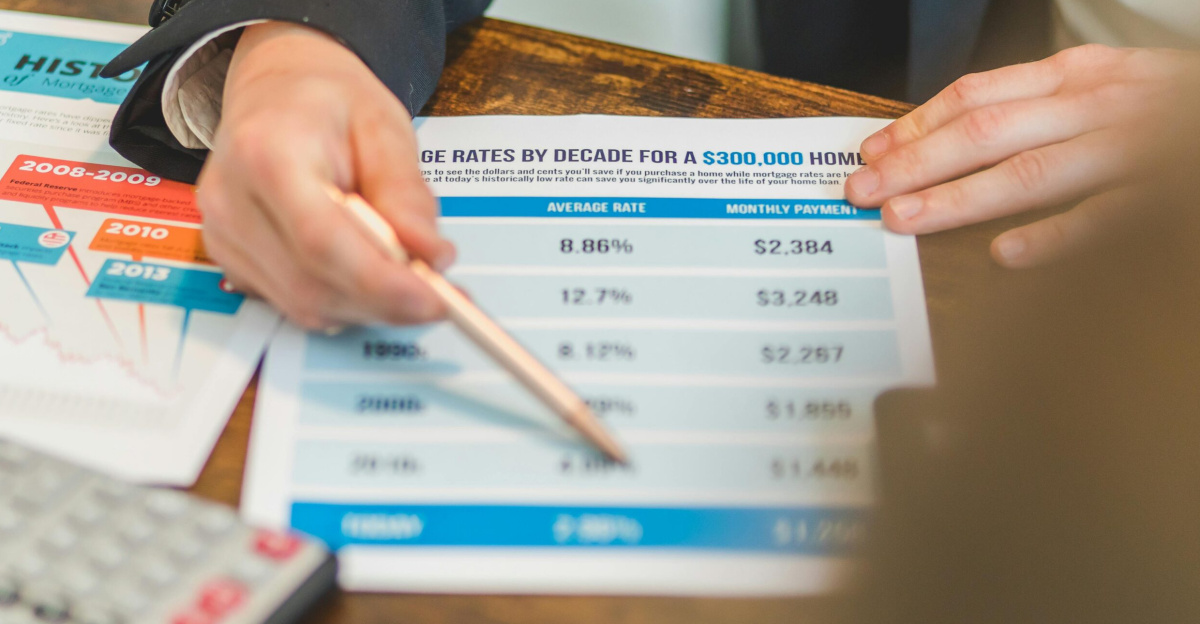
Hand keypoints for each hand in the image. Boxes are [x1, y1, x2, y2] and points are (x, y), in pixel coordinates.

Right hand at [196, 22, 454, 328]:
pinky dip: (343, 302)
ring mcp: (224, 234)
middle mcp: (231, 199)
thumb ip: (406, 194)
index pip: (321, 239)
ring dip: (369, 307)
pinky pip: (294, 303)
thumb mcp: (383, 127)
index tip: (432, 299)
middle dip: (385, 301)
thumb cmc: (325, 102)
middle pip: (313, 283)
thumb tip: (431, 255)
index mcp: (268, 151)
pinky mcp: (230, 259)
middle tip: (442, 298)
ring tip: (414, 284)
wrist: (276, 89)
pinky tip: (372, 279)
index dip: (380, 282)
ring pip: (306, 304)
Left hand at [845, 45, 1199, 267]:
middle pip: (985, 133)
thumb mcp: (1104, 89)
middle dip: (914, 164)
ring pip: (1029, 172)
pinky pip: (1103, 217)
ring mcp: (1130, 147)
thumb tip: (954, 145)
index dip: (915, 125)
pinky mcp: (1164, 193)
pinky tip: (1004, 254)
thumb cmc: (1169, 108)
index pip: (976, 96)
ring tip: (902, 219)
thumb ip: (1039, 110)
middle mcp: (1095, 105)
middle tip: (861, 193)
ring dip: (957, 198)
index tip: (870, 154)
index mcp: (1074, 77)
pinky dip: (1052, 236)